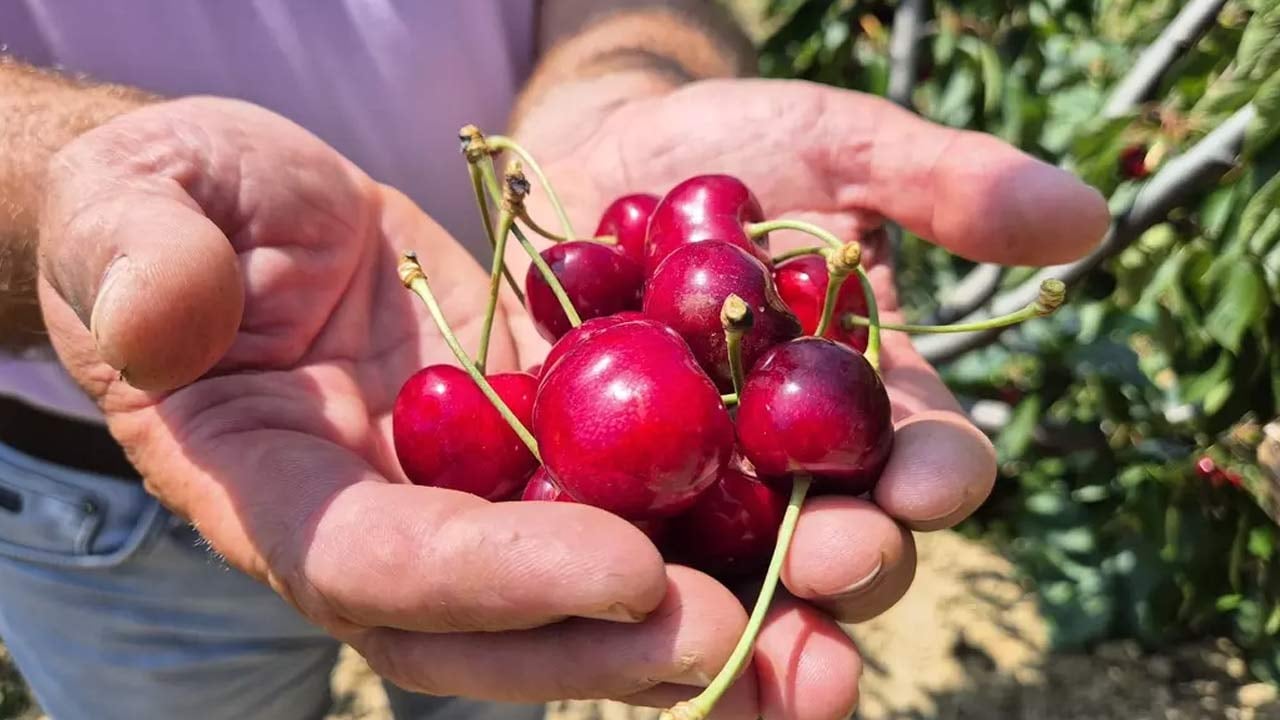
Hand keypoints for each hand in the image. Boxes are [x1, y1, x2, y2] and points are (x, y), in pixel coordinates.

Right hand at [35, 97, 790, 714]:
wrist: (255, 215)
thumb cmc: (170, 203)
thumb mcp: (136, 204)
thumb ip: (140, 257)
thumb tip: (159, 319)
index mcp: (273, 491)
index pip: (378, 564)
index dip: (495, 581)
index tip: (622, 569)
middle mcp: (386, 526)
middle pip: (505, 630)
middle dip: (629, 652)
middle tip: (768, 652)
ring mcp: (471, 498)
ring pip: (586, 594)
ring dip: (708, 627)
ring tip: (831, 641)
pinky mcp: (538, 446)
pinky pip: (626, 502)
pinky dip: (715, 531)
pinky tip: (820, 532)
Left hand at [506, 76, 1111, 714]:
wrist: (595, 151)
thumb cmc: (732, 148)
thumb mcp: (837, 145)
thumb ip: (943, 183)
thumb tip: (1084, 216)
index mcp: (866, 405)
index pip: (926, 461)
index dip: (938, 477)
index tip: (929, 484)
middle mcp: (784, 469)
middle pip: (833, 545)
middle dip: (844, 564)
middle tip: (837, 563)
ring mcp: (684, 489)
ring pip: (723, 577)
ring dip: (735, 617)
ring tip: (727, 634)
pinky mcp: (585, 491)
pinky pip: (598, 545)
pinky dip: (602, 571)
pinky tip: (593, 589)